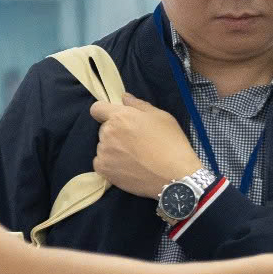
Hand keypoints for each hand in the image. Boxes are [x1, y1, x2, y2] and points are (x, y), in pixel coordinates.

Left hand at [88, 98, 205, 199]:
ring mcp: (104, 153)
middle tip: (134, 141)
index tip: (117, 119)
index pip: (97, 109)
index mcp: (120, 117)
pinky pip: (101, 162)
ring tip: (133, 157)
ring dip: (113, 148)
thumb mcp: (161, 117)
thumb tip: (124, 97)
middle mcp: (107, 133)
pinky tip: (126, 167)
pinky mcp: (104, 170)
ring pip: (103, 146)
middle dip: (115, 132)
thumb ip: (139, 105)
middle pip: (104, 129)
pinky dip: (110, 164)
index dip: (105, 112)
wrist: (175, 176)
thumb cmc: (171, 143)